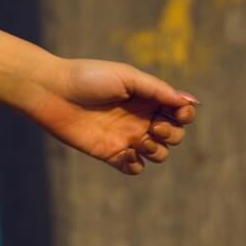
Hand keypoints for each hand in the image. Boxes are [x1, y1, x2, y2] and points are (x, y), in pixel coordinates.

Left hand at [23, 56, 198, 174]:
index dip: (185, 115)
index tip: (178, 113)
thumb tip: (191, 101)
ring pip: (159, 154)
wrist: (54, 92)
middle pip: (174, 134)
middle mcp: (140, 117)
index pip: (178, 111)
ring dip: (158, 151)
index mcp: (146, 96)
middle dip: (172, 134)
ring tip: (140, 141)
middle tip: (154, 126)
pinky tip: (126, 154)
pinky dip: (137, 165)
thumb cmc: (89, 77)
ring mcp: (127, 137)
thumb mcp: (126, 77)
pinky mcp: (111, 154)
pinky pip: (135, 168)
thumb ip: (157, 90)